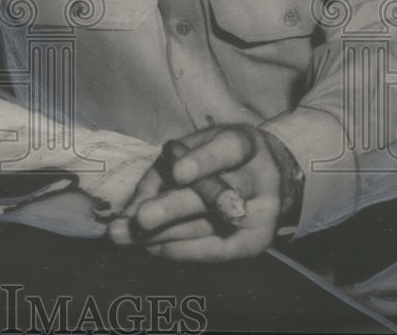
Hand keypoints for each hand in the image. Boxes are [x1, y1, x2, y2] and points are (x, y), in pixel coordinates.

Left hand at [108, 124, 294, 260]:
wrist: (271, 178)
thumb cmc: (220, 157)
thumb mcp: (196, 146)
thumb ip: (164, 169)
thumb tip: (131, 206)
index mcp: (246, 144)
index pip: (229, 150)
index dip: (204, 161)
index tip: (178, 172)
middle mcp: (261, 179)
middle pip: (215, 196)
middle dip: (173, 208)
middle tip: (140, 218)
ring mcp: (263, 214)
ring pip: (206, 226)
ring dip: (161, 234)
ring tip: (125, 236)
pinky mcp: (257, 243)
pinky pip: (215, 252)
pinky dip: (180, 250)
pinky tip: (154, 247)